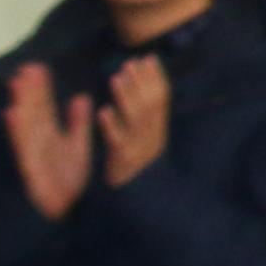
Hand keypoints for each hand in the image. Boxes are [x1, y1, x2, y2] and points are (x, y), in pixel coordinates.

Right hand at [0, 64, 89, 220]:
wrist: (73, 211)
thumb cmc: (74, 179)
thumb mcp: (79, 146)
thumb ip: (78, 123)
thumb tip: (81, 97)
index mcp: (52, 136)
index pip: (44, 107)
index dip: (41, 88)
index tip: (37, 67)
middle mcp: (40, 142)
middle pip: (33, 112)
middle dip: (29, 91)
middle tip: (25, 67)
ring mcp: (33, 154)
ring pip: (25, 125)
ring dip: (21, 104)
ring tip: (17, 83)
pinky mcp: (31, 169)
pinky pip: (23, 147)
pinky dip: (17, 130)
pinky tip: (11, 114)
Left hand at [94, 55, 171, 187]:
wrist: (143, 207)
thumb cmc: (137, 173)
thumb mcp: (144, 143)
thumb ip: (143, 121)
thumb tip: (141, 94)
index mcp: (157, 132)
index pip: (161, 100)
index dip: (156, 78)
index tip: (148, 58)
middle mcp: (152, 139)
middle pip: (152, 106)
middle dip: (142, 82)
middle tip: (132, 62)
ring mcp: (139, 150)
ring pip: (136, 121)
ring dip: (127, 98)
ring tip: (117, 78)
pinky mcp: (123, 163)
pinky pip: (118, 142)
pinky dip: (112, 126)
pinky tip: (104, 111)